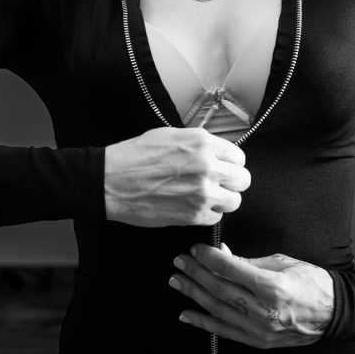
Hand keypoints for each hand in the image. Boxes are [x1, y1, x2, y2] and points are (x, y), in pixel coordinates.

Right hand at [104, 128, 249, 227]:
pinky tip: (193, 206)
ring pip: (235, 201)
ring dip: (223, 200)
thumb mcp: (171, 135)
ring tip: (207, 196)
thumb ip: (199, 144)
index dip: (231, 163)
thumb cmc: (135, 156)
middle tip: (220, 183)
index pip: (239, 156)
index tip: (225, 167)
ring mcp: (202, 193)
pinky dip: (208, 214)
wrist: (112, 181)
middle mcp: (207, 166)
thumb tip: (217, 152)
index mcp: (202, 142)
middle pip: (243, 180)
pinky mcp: (193, 215)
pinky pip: (216, 218)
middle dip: (233, 182)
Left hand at [169, 243, 333, 346]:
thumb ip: (249, 261)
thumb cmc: (311, 282)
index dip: (208, 258)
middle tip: (179, 262)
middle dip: (195, 273)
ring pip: (217, 310)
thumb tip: (222, 255)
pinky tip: (186, 314)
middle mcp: (264, 311)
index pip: (230, 269)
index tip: (195, 249)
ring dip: (193, 295)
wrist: (334, 313)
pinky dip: (203, 322)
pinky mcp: (258, 342)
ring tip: (177, 281)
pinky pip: (224, 332)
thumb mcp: (282, 263)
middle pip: (219, 290)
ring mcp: (260, 330)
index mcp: (272, 286)